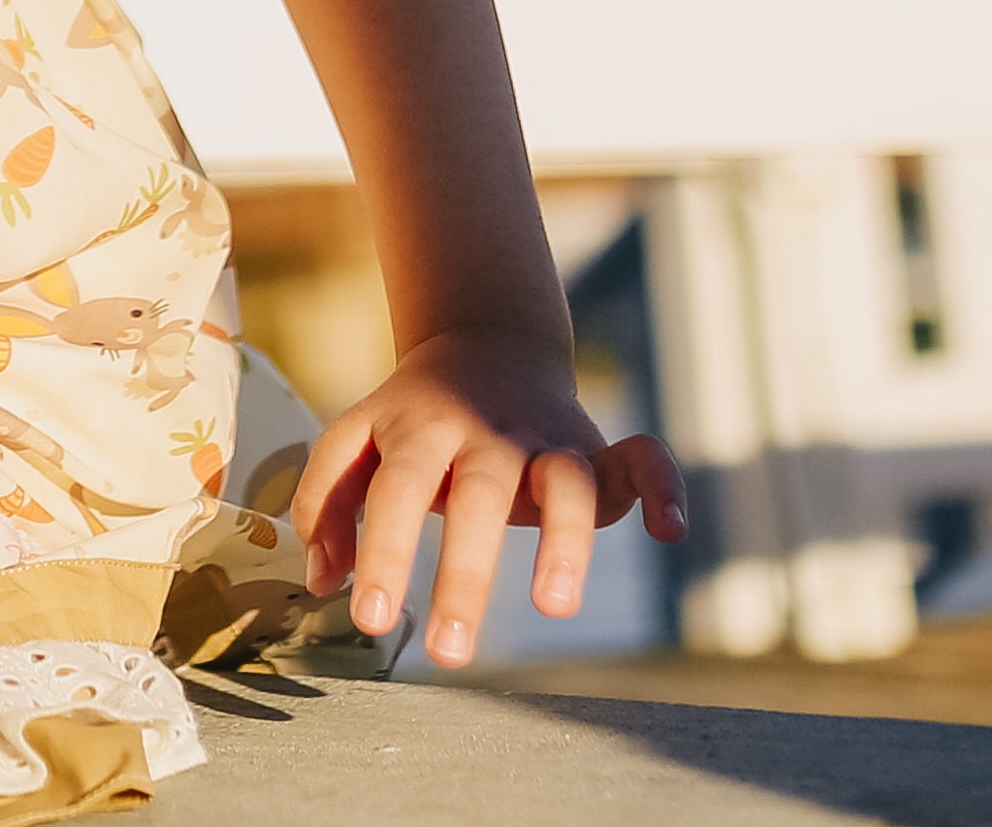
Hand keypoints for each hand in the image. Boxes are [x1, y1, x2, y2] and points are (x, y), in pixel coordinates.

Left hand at [288, 322, 680, 670]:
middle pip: (479, 496)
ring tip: (555, 606)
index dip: (381, 550)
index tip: (368, 618)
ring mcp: (545, 439)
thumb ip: (329, 500)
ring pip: (565, 481)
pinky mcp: (595, 447)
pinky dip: (662, 485)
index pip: (394, 489)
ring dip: (565, 539)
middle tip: (449, 651)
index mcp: (420, 428)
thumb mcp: (357, 439)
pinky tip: (669, 529)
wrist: (485, 342)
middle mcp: (486, 433)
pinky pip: (641, 456)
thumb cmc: (413, 416)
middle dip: (465, 574)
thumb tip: (322, 581)